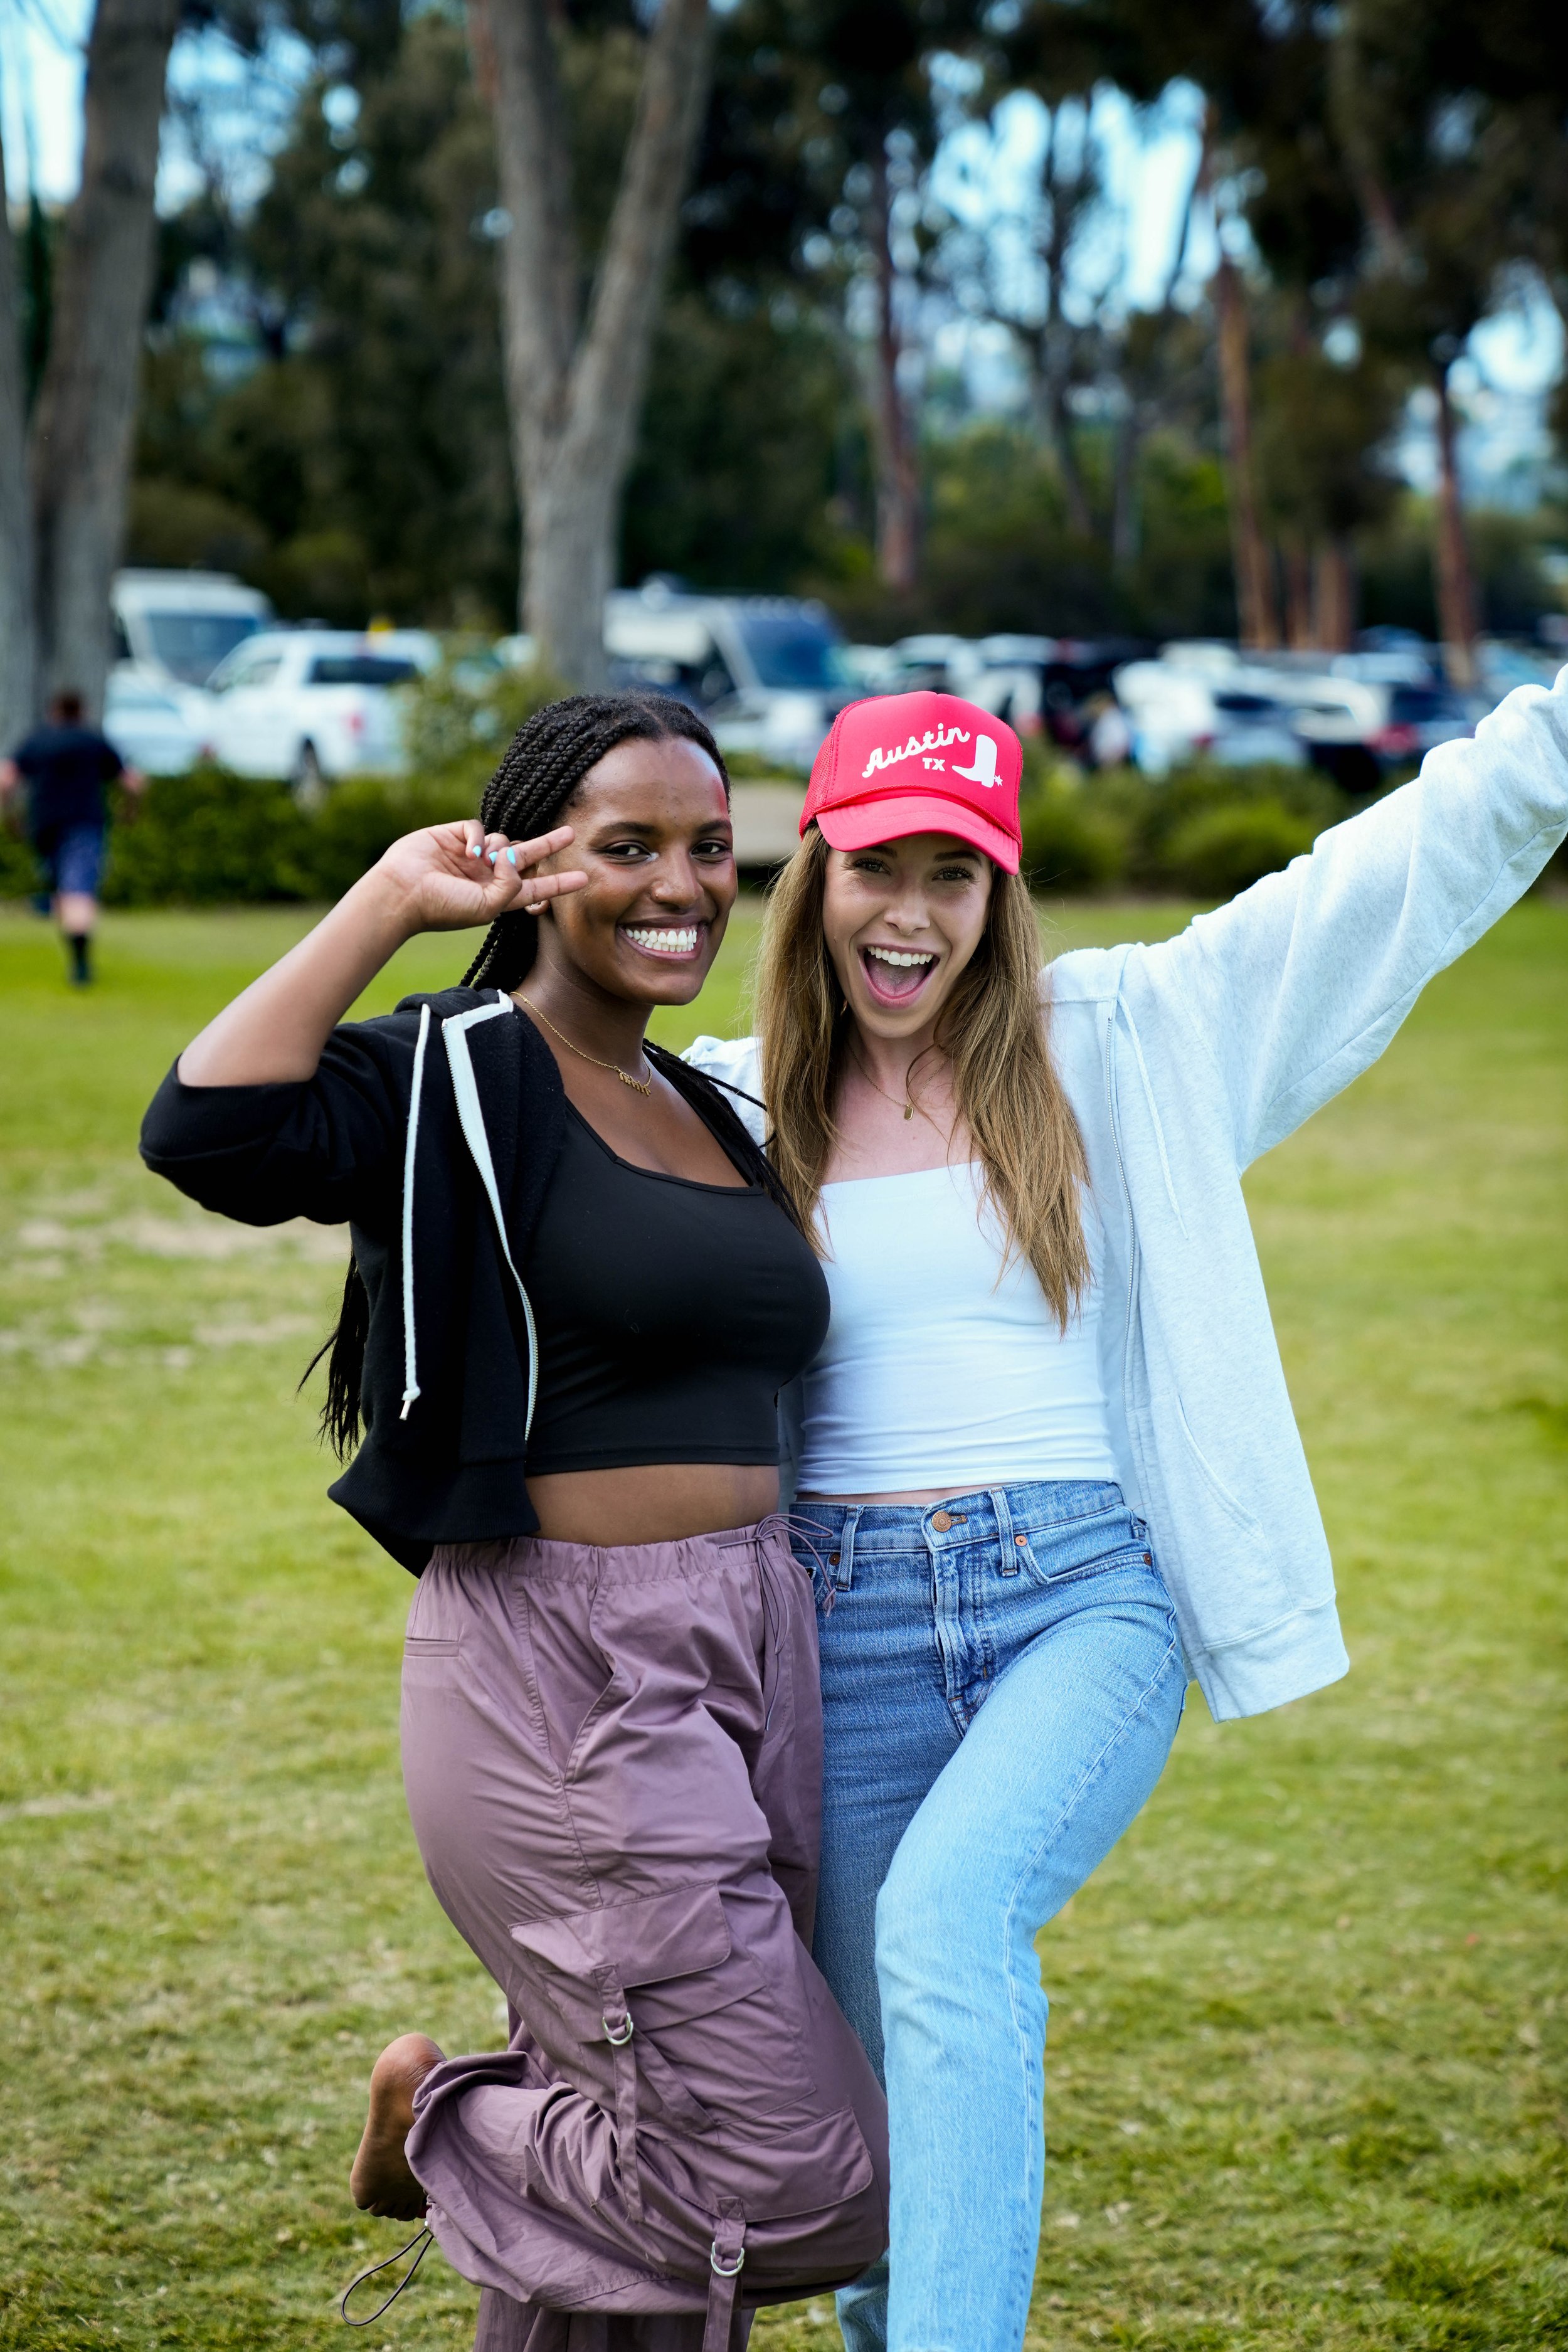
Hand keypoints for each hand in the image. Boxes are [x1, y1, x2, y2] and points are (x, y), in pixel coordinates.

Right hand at [374, 819, 587, 935]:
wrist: (403, 892)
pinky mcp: (455, 835)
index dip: (559, 884)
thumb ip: (511, 886)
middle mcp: (487, 875)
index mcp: (497, 897)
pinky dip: (479, 836)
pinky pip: (479, 827)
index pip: (535, 889)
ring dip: (501, 848)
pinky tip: (469, 850)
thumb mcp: (486, 907)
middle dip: (547, 845)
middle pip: (526, 857)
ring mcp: (472, 855)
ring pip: (504, 839)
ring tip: (482, 861)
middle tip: (570, 833)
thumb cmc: (443, 907)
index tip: (583, 878)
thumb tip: (515, 857)